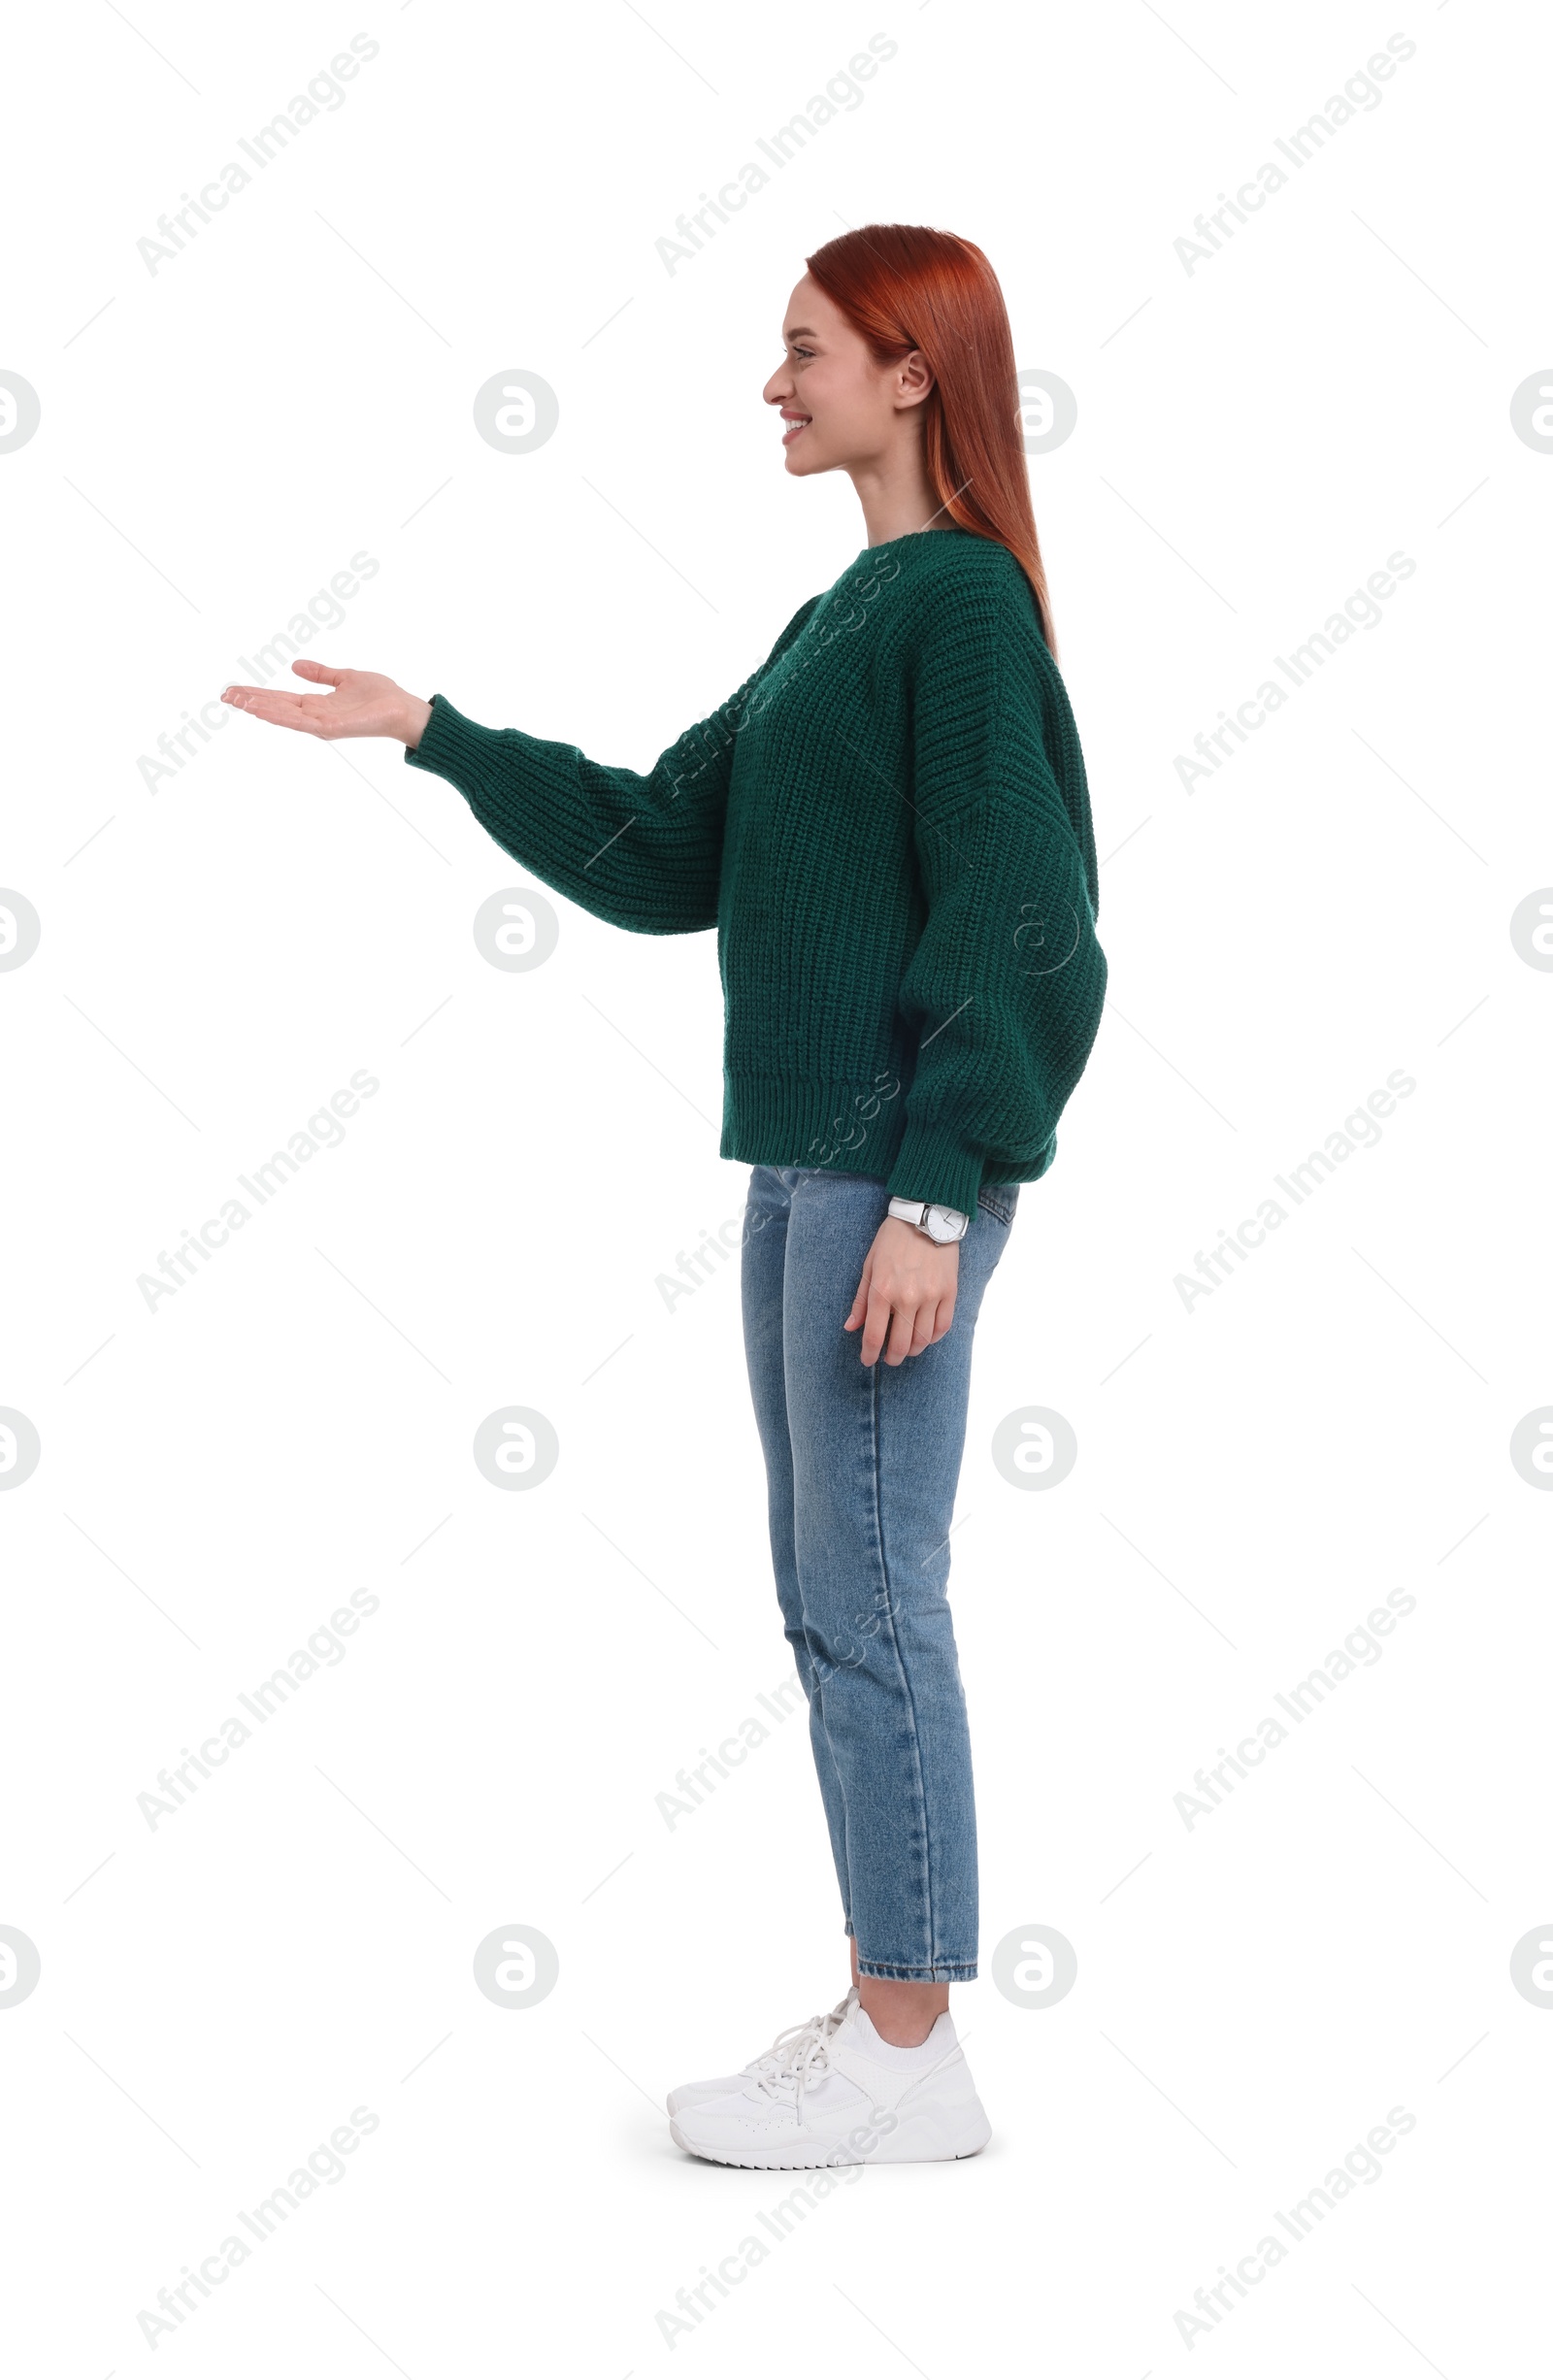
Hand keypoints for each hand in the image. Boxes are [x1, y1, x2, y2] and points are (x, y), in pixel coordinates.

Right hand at [220, 659, 431, 747]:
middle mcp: (315, 717)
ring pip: (283, 716)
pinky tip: (263, 710)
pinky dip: (280, 716)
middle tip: (224, 696)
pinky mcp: (332, 728)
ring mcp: (322, 725)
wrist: (403, 708)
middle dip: (250, 702)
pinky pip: (301, 722)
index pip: (279, 699)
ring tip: (237, 701)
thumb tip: (295, 665)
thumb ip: (321, 674)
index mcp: (316, 705)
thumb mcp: (345, 677)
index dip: (256, 693)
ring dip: (259, 708)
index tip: (233, 690)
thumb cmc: (380, 696)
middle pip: (275, 708)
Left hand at [843, 1218, 958, 1365]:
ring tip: (907, 1348)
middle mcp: (907, 1297)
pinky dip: (933, 1338)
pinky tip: (925, 1337)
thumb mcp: (869, 1266)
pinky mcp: (950, 1292)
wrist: (925, 1218)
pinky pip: (943, 1327)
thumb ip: (861, 1300)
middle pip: (901, 1344)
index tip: (868, 1360)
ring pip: (923, 1340)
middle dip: (893, 1357)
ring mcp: (931, 1296)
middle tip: (889, 1358)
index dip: (870, 1354)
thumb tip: (851, 1327)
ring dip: (913, 1350)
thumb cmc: (892, 1241)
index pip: (875, 1335)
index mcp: (882, 1290)